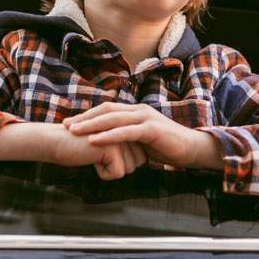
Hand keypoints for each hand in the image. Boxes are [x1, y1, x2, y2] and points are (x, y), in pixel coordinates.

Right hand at [51, 125, 146, 179]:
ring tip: (94, 153)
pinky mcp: (112, 146)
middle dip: (116, 166)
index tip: (104, 151)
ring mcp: (121, 136)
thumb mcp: (110, 147)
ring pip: (129, 169)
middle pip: (137, 164)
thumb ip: (127, 149)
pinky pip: (117, 173)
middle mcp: (127, 128)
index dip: (120, 162)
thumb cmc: (82, 146)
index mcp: (128, 126)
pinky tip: (91, 157)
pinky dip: (102, 172)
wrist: (57, 140)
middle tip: (98, 152)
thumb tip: (143, 160)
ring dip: (109, 168)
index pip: (140, 158)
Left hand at [63, 102, 223, 170]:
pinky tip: (93, 141)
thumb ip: (128, 137)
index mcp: (136, 111)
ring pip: (113, 119)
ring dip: (91, 125)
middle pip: (106, 110)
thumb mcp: (143, 139)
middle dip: (84, 117)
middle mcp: (139, 110)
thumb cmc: (167, 146)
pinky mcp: (151, 129)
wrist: (192, 149)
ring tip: (73, 131)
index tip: (70, 123)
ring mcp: (145, 118)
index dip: (87, 115)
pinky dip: (108, 136)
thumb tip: (112, 145)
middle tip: (65, 125)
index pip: (107, 109)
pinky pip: (125, 132)